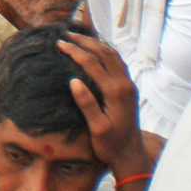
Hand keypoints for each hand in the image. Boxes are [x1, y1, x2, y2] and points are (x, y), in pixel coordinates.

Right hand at [58, 32, 147, 176]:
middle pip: (104, 53)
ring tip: (79, 36)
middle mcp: (125, 84)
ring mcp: (129, 85)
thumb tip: (73, 81)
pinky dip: (106, 51)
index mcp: (115, 92)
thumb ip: (87, 104)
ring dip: (96, 43)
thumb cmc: (111, 146)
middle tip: (66, 34)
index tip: (59, 44)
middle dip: (85, 41)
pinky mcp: (129, 88)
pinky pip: (118, 62)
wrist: (131, 155)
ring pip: (113, 55)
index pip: (92, 63)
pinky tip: (96, 49)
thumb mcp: (97, 129)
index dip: (75, 51)